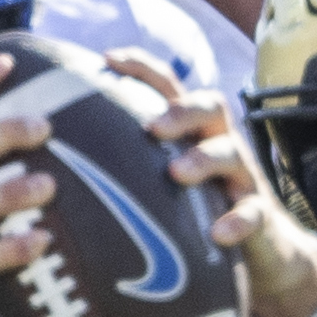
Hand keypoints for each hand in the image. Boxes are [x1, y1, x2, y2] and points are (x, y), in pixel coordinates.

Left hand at [112, 49, 316, 316]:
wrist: (263, 257)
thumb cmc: (198, 215)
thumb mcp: (164, 186)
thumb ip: (126, 169)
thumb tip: (53, 170)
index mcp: (192, 132)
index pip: (170, 86)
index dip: (142, 67)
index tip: (106, 59)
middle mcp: (219, 144)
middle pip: (211, 105)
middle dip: (181, 110)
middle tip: (152, 127)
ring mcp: (242, 178)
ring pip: (232, 152)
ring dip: (204, 158)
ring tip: (177, 173)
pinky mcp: (259, 216)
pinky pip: (253, 213)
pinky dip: (236, 221)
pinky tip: (218, 233)